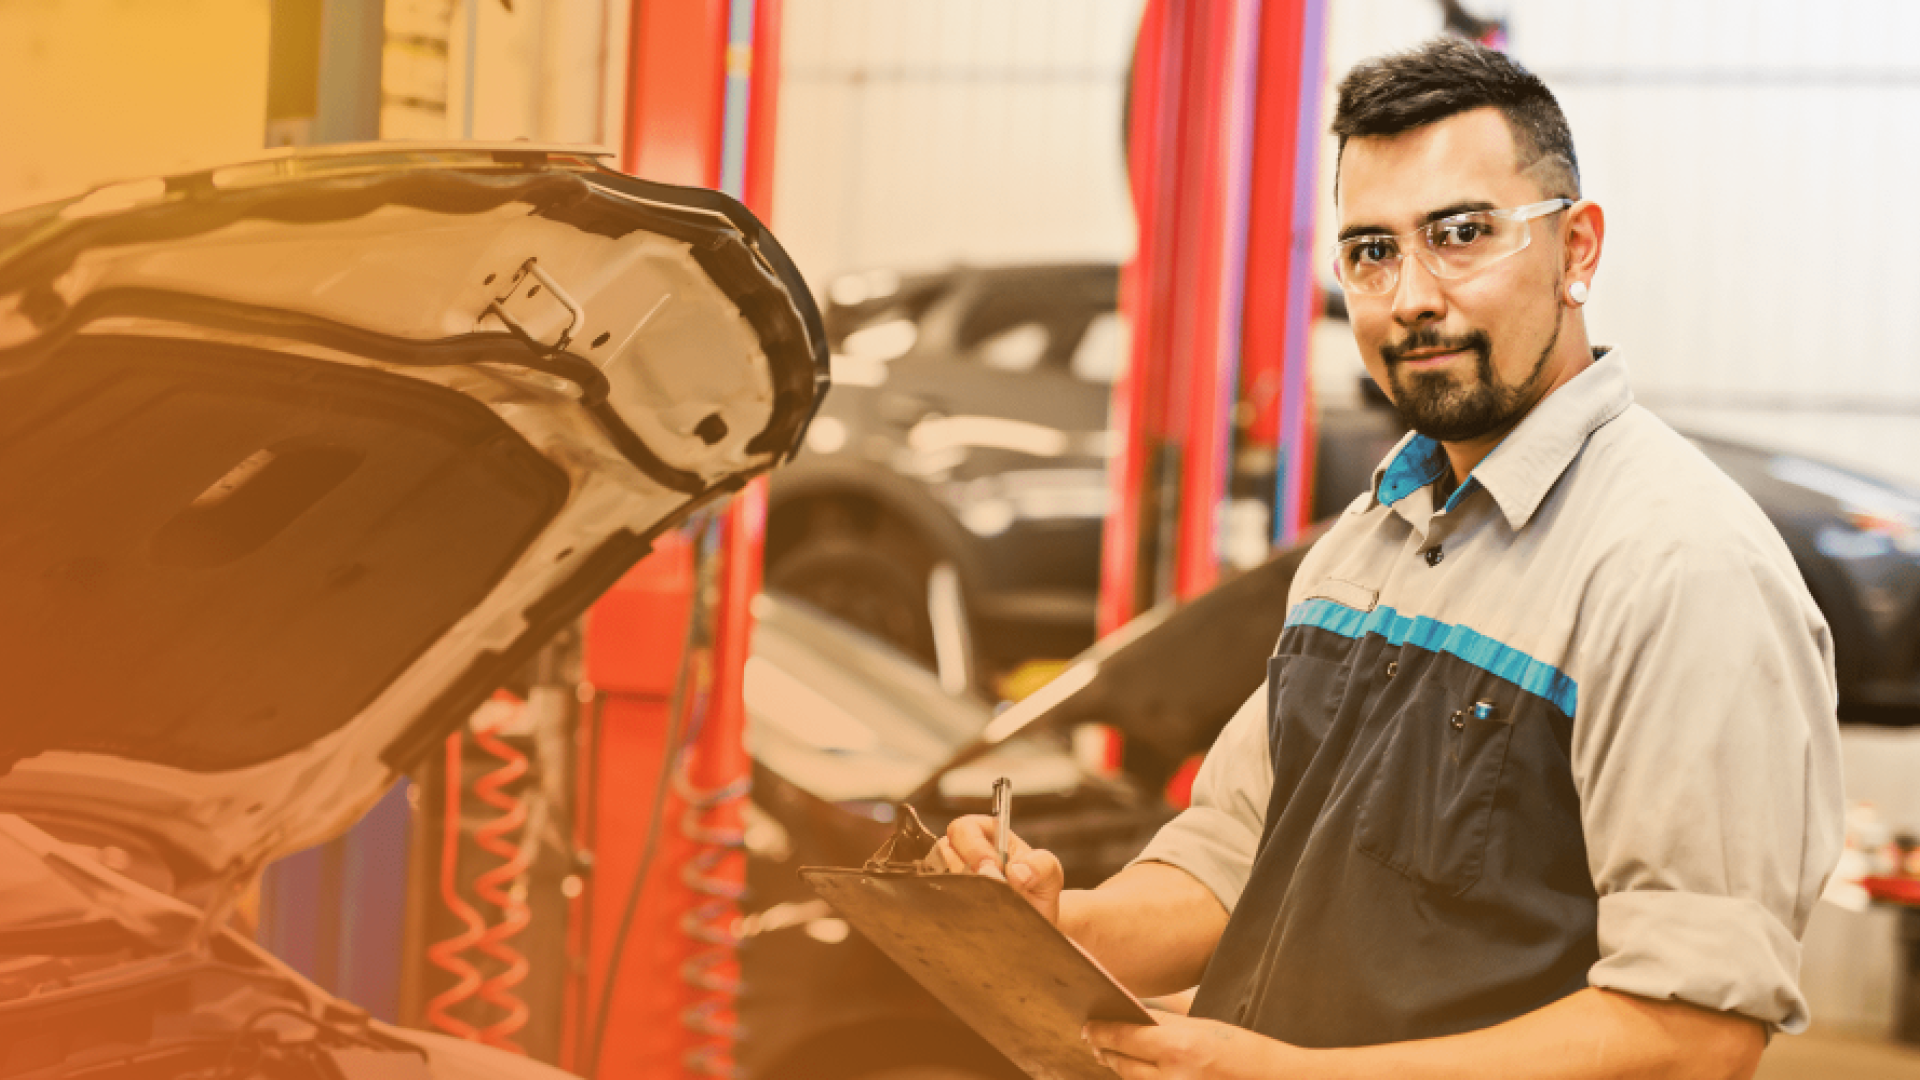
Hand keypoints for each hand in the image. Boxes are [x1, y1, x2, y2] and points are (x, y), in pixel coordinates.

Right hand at [934, 814, 1064, 924]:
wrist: (1032, 924)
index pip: (964, 828)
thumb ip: (1042, 865)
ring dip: (958, 892)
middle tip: (987, 891)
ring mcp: (949, 876)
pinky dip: (952, 910)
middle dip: (964, 871)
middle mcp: (961, 852)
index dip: (974, 848)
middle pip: (942, 851)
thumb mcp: (1050, 875)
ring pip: (936, 877)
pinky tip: (972, 917)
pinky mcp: (943, 902)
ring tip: (984, 905)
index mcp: (985, 833)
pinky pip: (935, 903)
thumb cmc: (1037, 891)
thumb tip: (1017, 872)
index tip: (992, 869)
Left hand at [1084, 1013, 1302, 1079]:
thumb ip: (1165, 1025)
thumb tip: (1132, 1019)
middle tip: (1094, 1038)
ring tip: (1110, 1055)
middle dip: (1106, 1049)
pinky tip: (1138, 1072)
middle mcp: (1172, 1077)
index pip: (1122, 1036)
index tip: (1088, 1025)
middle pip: (1122, 1063)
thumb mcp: (1204, 1027)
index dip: (1100, 1030)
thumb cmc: (1245, 1051)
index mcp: (1178, 1046)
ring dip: (1121, 1067)